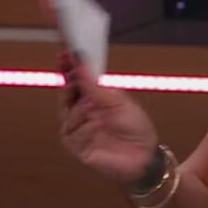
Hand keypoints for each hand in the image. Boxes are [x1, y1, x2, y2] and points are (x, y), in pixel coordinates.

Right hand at [58, 51, 160, 185]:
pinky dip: (87, 129)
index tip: (65, 53)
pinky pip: (74, 132)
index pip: (76, 80)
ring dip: (83, 110)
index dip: (68, 67)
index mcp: (94, 98)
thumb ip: (96, 86)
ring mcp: (76, 129)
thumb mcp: (119, 101)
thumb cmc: (135, 127)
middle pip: (66, 94)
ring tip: (98, 113)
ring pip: (68, 113)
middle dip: (70, 84)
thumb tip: (81, 64)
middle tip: (74, 76)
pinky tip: (98, 128)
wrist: (143, 155)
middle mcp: (82, 112)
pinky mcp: (75, 145)